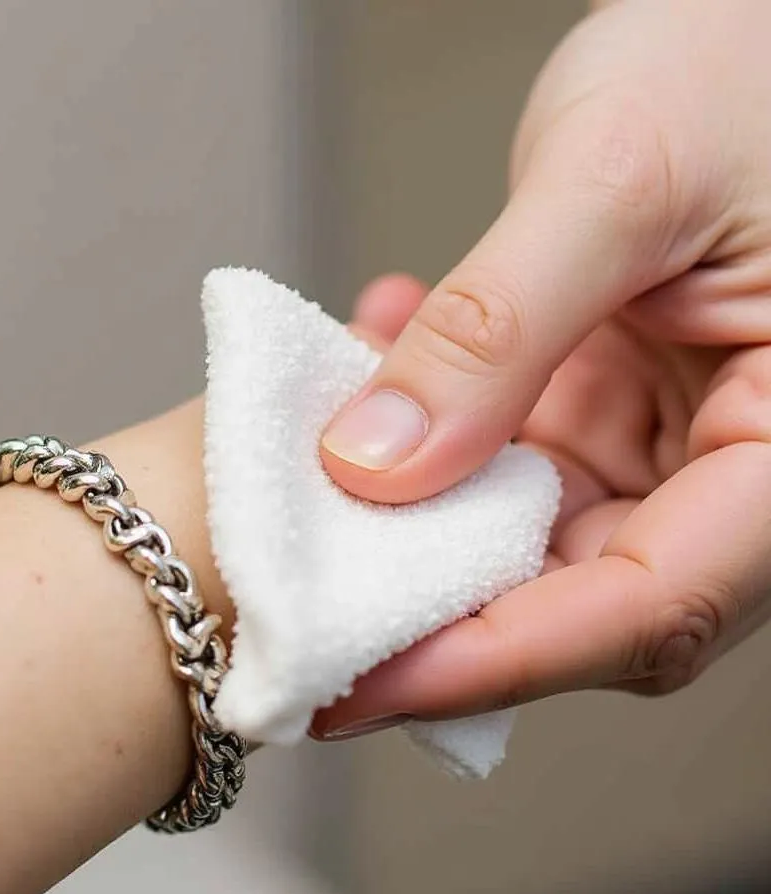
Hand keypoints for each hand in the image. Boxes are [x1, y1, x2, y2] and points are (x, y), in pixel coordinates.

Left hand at [313, 0, 770, 736]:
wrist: (742, 14)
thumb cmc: (742, 56)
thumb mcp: (618, 179)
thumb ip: (499, 330)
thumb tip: (375, 469)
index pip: (651, 604)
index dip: (500, 659)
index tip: (362, 686)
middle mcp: (736, 469)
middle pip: (582, 603)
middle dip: (436, 624)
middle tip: (305, 630)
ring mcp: (665, 446)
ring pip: (527, 546)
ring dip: (409, 527)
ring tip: (311, 497)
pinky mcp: (606, 413)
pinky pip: (501, 466)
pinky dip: (424, 439)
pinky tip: (374, 365)